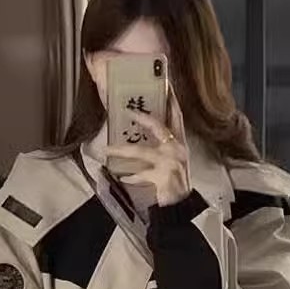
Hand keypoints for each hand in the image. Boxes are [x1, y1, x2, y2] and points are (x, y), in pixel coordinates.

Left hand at [105, 85, 190, 206]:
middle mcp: (177, 149)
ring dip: (122, 150)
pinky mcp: (163, 177)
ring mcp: (170, 163)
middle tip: (126, 109)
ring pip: (141, 151)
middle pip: (159, 127)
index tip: (164, 82)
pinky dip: (131, 177)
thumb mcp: (173, 160)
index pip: (176, 116)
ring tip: (107, 149)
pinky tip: (122, 177)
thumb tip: (139, 134)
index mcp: (180, 143)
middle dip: (142, 117)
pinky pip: (141, 174)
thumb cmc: (174, 181)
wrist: (182, 205)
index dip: (171, 99)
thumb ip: (162, 146)